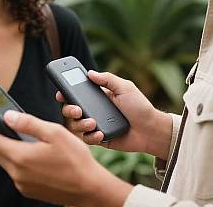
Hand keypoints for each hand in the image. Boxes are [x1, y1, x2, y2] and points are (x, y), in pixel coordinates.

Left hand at [0, 111, 132, 206]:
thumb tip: (8, 116)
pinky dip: (20, 162)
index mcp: (21, 157)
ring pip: (8, 163)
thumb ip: (28, 123)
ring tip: (30, 141)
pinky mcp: (30, 191)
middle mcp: (17, 174)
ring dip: (11, 150)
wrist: (88, 188)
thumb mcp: (54, 132)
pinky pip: (17, 174)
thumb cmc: (75, 159)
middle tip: (13, 127)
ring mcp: (23, 185)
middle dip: (1, 138)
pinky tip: (37, 156)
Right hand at [57, 70, 172, 157]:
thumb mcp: (125, 87)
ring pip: (76, 125)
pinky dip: (91, 137)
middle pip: (71, 110)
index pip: (78, 93)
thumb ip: (107, 79)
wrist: (151, 130)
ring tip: (93, 123)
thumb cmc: (140, 107)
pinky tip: (101, 134)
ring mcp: (96, 125)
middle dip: (69, 109)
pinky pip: (87, 139)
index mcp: (99, 96)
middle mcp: (94, 110)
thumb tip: (90, 73)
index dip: (66, 92)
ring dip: (81, 124)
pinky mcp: (100, 139)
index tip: (61, 92)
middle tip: (78, 110)